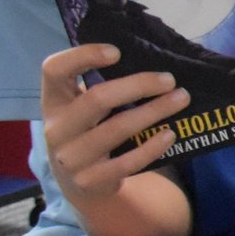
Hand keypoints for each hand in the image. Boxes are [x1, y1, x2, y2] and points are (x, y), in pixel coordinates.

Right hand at [38, 45, 187, 199]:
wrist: (79, 183)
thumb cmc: (88, 131)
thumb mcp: (81, 109)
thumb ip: (101, 87)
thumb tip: (152, 65)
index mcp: (53, 101)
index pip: (53, 70)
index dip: (82, 56)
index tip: (116, 52)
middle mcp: (56, 128)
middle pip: (96, 98)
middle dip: (138, 85)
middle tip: (169, 79)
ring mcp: (71, 157)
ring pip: (117, 128)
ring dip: (154, 111)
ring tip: (181, 99)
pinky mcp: (90, 181)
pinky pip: (127, 162)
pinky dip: (151, 147)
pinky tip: (170, 134)